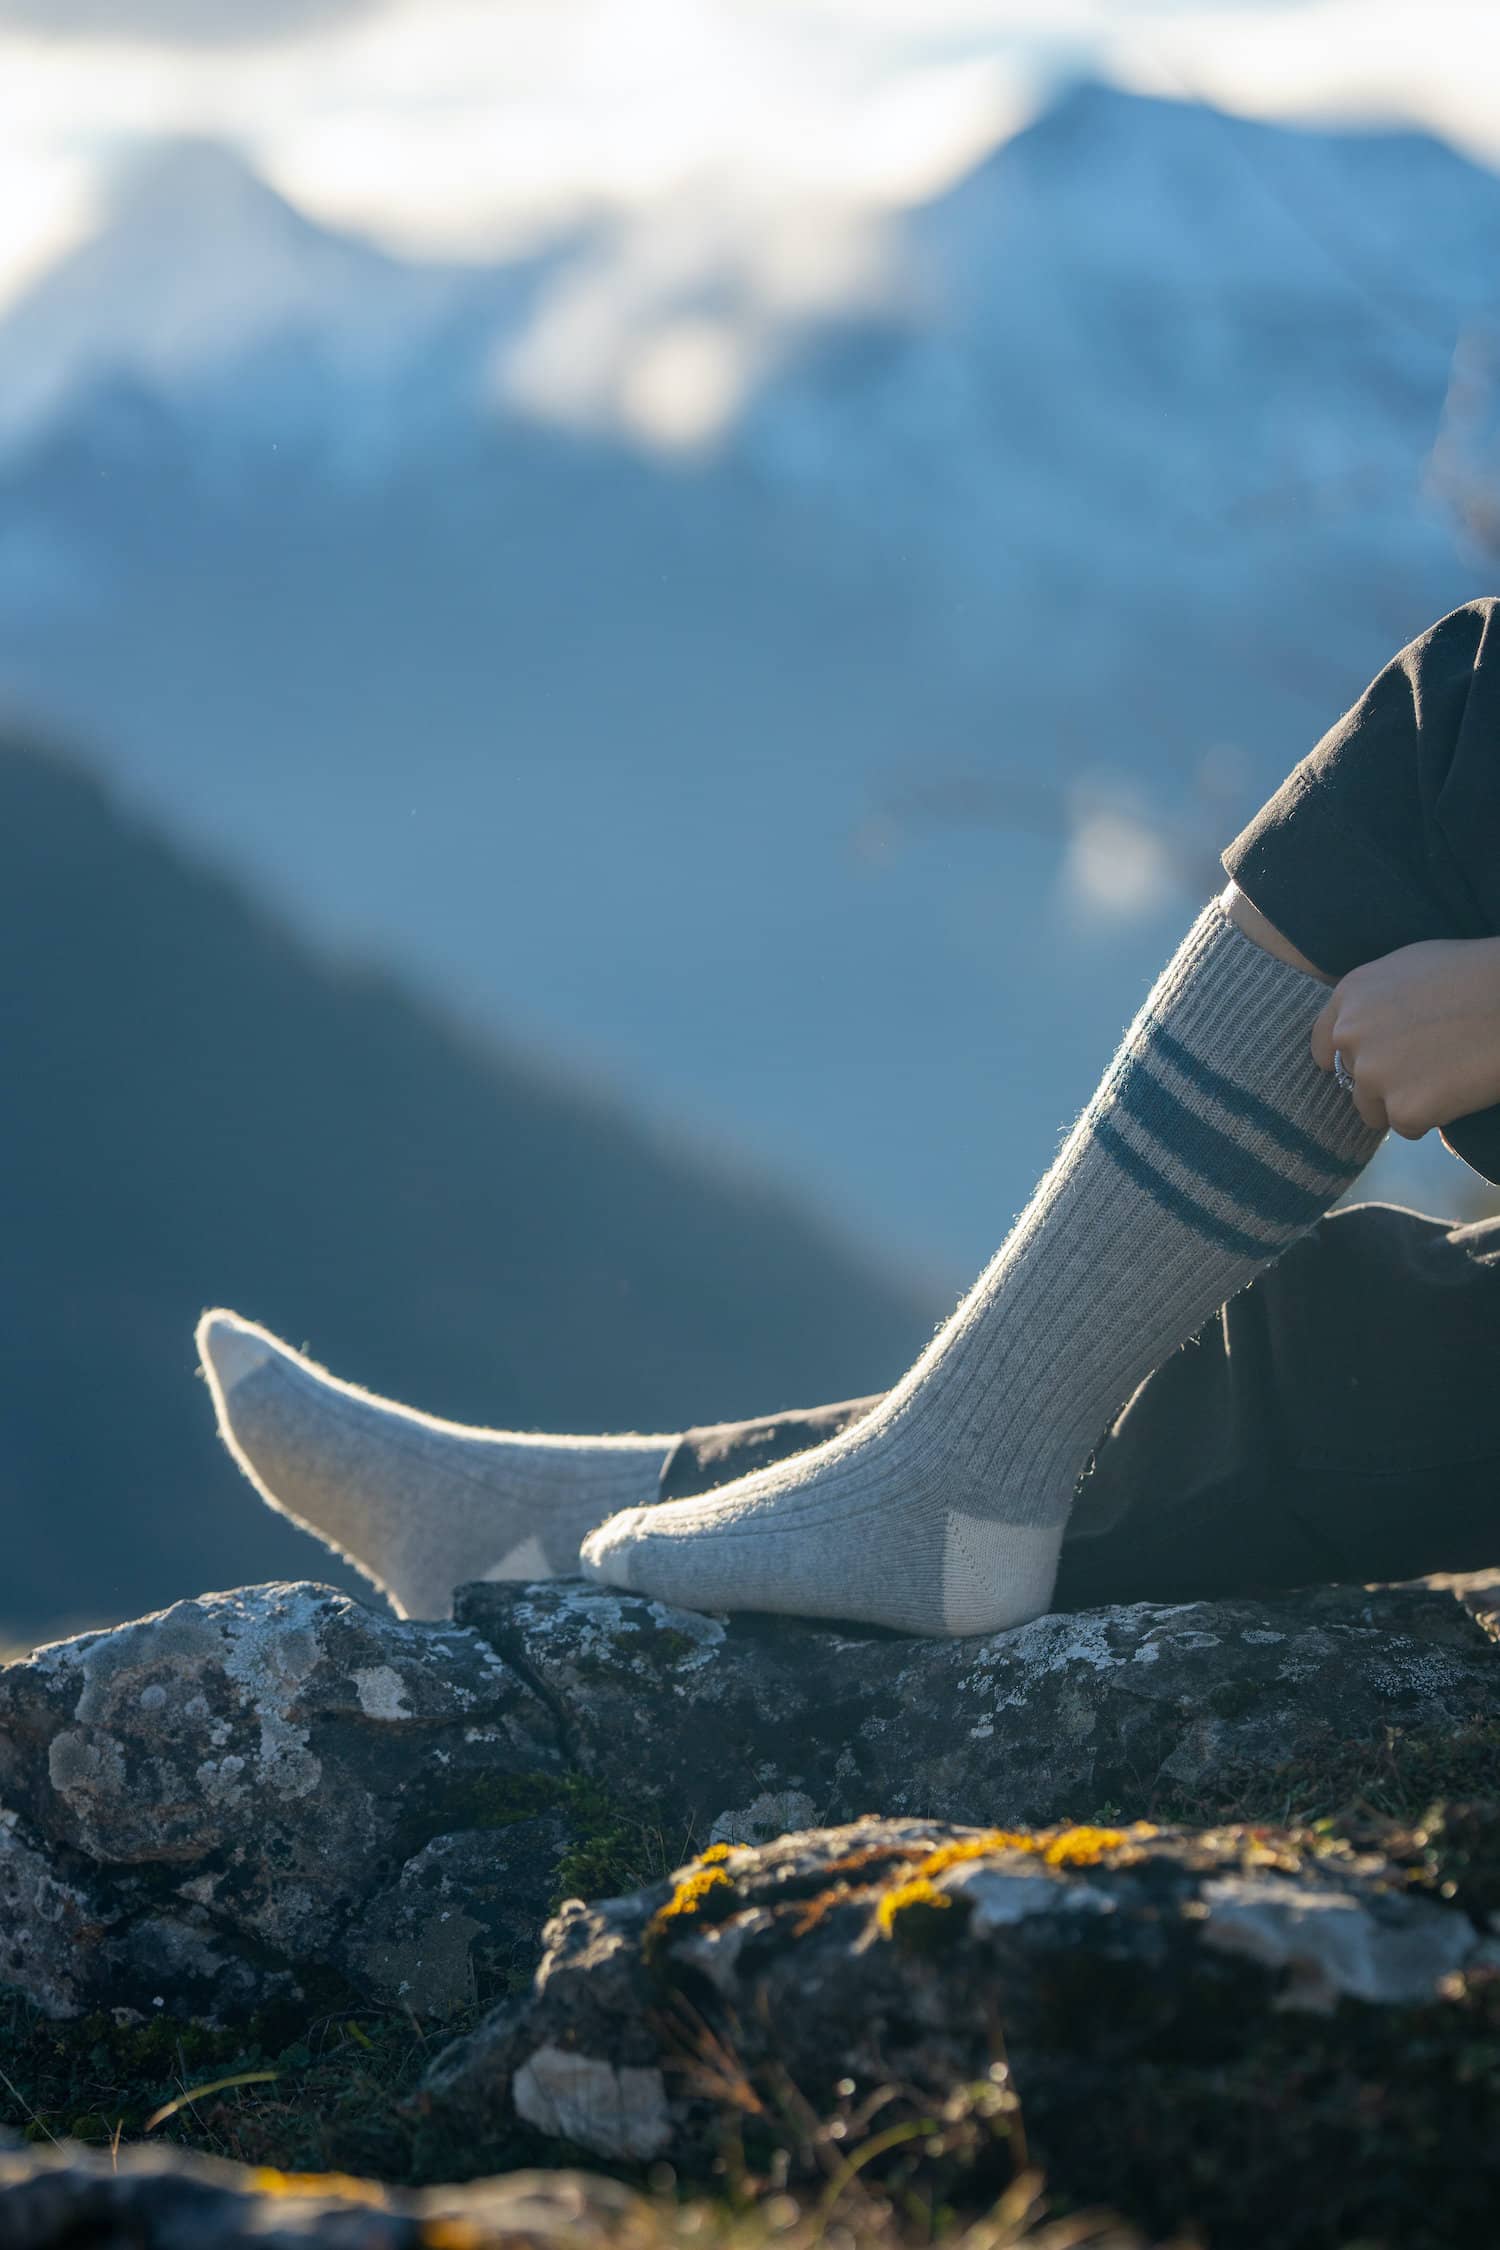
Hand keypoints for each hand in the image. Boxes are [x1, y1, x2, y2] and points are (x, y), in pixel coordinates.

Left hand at [1310, 936, 1499, 1137]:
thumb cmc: (1475, 974)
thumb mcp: (1409, 968)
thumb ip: (1375, 1000)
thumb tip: (1366, 1026)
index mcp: (1349, 996)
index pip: (1326, 1046)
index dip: (1354, 1058)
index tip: (1376, 1064)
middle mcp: (1350, 1035)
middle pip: (1353, 1080)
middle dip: (1386, 1079)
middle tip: (1430, 1064)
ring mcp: (1373, 1074)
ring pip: (1374, 1110)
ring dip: (1404, 1102)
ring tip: (1445, 1075)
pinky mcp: (1402, 1108)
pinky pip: (1407, 1127)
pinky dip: (1432, 1117)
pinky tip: (1457, 1088)